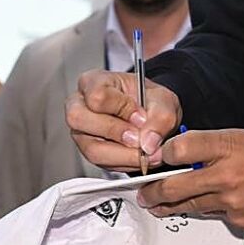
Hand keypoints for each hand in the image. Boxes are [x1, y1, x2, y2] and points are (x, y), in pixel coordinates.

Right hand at [65, 70, 181, 171]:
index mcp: (93, 82)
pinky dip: (125, 162)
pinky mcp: (90, 151)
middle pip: (80, 120)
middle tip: (141, 139)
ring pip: (92, 148)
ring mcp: (82, 131)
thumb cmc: (150, 100)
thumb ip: (160, 117)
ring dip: (124, 154)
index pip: (97, 95)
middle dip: (116, 133)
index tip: (142, 117)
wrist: (152, 115)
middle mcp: (80, 105)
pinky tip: (140, 157)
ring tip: (146, 152)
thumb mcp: (163, 99)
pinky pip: (102, 163)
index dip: (121, 108)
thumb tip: (148, 142)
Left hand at [137, 129, 243, 230]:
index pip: (180, 148)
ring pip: (191, 205)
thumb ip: (216, 144)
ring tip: (158, 205)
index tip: (155, 157)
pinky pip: (214, 215)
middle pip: (176, 184)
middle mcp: (226, 173)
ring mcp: (232, 200)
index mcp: (228, 145)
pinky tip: (205, 206)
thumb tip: (190, 153)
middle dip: (153, 191)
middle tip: (143, 193)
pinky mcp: (239, 220)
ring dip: (171, 206)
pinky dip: (208, 210)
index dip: (162, 153)